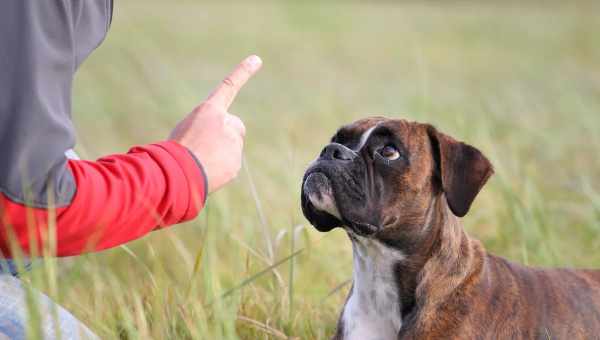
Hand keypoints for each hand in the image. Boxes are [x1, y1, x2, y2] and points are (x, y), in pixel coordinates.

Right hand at [169, 55, 261, 193]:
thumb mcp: (185, 130)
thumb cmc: (176, 149)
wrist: (177, 173)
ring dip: (219, 152)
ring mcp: (233, 144)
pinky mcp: (235, 163)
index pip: (228, 87)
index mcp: (209, 111)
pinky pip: (229, 163)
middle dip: (225, 134)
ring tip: (200, 159)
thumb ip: (207, 129)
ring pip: (231, 147)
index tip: (257, 59)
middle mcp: (226, 123)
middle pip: (234, 126)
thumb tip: (220, 146)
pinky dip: (220, 167)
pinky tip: (206, 170)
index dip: (243, 73)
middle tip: (205, 144)